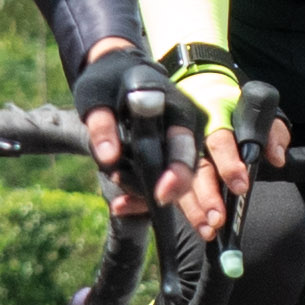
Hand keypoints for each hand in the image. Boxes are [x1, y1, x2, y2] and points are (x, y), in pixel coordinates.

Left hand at [71, 42, 196, 223]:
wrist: (114, 70)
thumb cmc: (107, 80)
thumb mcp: (96, 96)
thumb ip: (102, 124)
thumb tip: (108, 157)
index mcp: (175, 108)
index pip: (183, 144)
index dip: (177, 173)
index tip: (162, 195)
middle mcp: (185, 126)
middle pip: (197, 167)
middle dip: (203, 200)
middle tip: (208, 229)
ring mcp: (179, 141)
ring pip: (189, 178)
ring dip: (192, 207)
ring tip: (203, 233)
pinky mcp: (167, 153)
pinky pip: (163, 178)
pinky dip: (144, 197)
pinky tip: (126, 208)